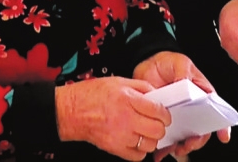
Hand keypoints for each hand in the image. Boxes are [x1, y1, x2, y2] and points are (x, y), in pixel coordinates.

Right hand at [55, 77, 170, 160]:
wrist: (72, 111)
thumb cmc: (91, 95)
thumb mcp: (118, 82)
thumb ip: (140, 87)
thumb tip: (157, 94)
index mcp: (128, 99)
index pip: (158, 110)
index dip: (165, 113)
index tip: (164, 114)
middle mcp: (126, 118)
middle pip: (157, 129)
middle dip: (160, 126)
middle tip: (157, 123)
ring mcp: (120, 135)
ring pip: (150, 144)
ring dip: (151, 139)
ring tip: (146, 132)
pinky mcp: (114, 148)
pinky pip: (137, 156)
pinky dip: (140, 151)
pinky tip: (136, 141)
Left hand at [133, 51, 230, 160]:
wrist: (148, 64)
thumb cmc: (170, 62)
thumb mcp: (180, 62)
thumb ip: (184, 71)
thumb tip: (185, 81)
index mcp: (201, 95)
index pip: (215, 112)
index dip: (221, 125)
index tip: (223, 136)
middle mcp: (191, 109)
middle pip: (200, 130)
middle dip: (197, 141)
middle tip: (189, 144)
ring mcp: (177, 116)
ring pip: (183, 137)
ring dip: (181, 147)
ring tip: (175, 150)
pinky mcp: (162, 120)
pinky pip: (165, 137)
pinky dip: (163, 147)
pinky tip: (159, 153)